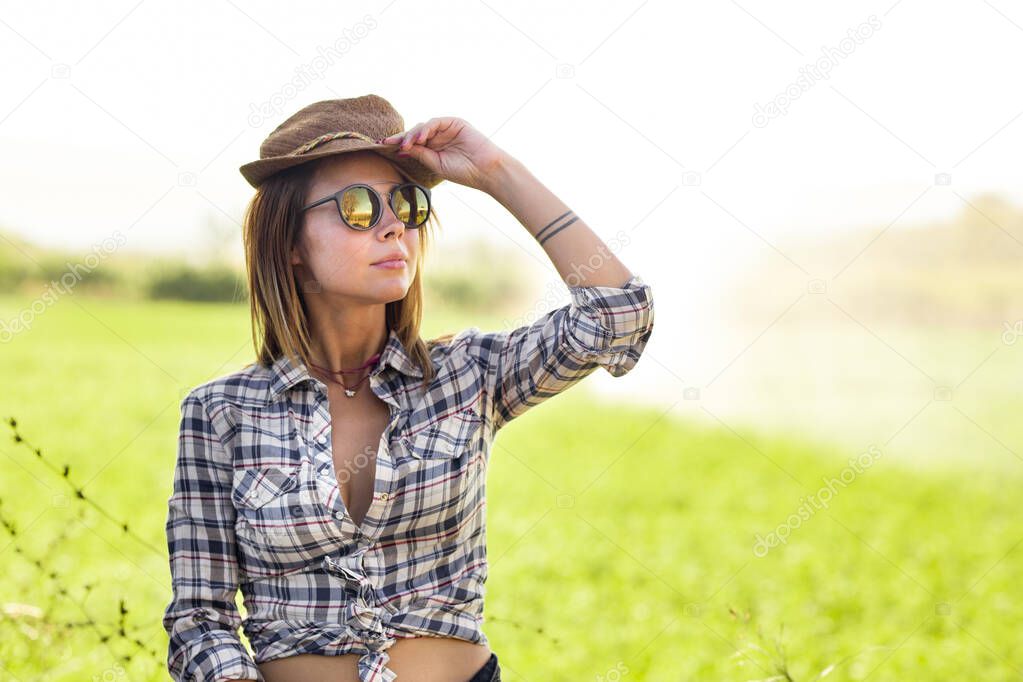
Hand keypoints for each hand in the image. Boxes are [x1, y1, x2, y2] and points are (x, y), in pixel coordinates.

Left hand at [377, 117, 508, 191]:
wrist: (485, 171)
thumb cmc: (464, 172)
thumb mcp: (436, 164)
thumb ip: (420, 154)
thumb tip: (401, 148)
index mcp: (434, 148)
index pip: (412, 143)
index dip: (397, 144)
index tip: (382, 147)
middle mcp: (438, 137)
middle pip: (414, 133)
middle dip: (400, 138)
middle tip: (386, 143)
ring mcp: (446, 129)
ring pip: (422, 127)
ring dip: (412, 135)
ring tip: (405, 145)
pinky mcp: (454, 122)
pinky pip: (435, 122)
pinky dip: (425, 129)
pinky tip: (420, 138)